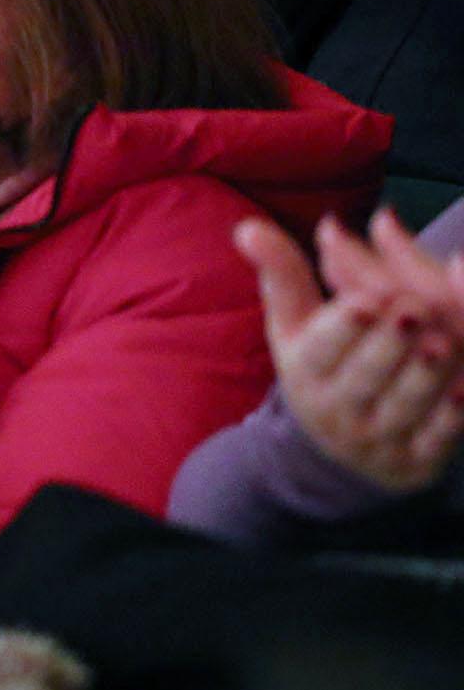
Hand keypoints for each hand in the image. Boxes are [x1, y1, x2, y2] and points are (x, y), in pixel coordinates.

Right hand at [238, 216, 463, 491]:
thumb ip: (281, 271)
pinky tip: (461, 387)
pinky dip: (451, 416)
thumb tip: (248, 228)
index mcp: (305, 368)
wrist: (338, 450)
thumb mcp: (294, 323)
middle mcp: (338, 407)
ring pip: (406, 404)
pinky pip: (438, 439)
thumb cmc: (321, 366)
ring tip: (442, 342)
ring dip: (427, 374)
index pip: (321, 346)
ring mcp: (378, 438)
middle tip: (415, 310)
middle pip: (366, 372)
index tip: (369, 299)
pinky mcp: (416, 461)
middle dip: (391, 341)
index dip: (346, 324)